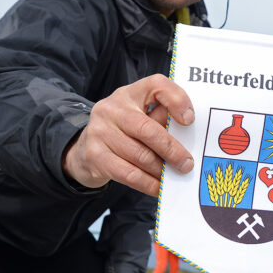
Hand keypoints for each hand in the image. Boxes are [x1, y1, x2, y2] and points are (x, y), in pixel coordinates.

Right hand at [63, 74, 194, 196]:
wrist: (84, 149)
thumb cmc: (123, 131)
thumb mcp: (140, 116)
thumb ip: (161, 119)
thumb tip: (188, 137)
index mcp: (129, 94)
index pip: (156, 85)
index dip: (177, 100)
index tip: (189, 120)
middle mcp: (111, 109)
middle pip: (148, 129)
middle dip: (172, 150)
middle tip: (186, 164)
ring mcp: (100, 132)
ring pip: (140, 156)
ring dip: (161, 170)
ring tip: (174, 176)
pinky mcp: (95, 157)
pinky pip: (130, 174)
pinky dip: (149, 184)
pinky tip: (159, 187)